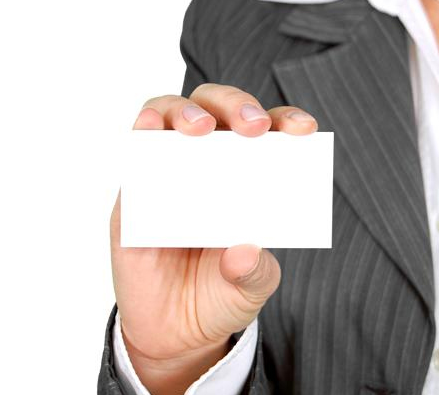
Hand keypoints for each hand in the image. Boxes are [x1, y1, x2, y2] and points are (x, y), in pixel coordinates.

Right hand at [109, 83, 317, 394]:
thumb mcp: (252, 288)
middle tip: (253, 127)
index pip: (269, 132)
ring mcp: (169, 174)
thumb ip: (255, 271)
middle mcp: (209, 165)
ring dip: (185, 112)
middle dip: (237, 105)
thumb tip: (244, 249)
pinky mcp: (134, 194)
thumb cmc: (222, 295)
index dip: (286, 121)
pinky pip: (134, 154)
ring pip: (172, 116)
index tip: (304, 129)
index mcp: (248, 177)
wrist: (176, 332)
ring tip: (200, 129)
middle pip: (219, 109)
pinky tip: (151, 132)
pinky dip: (142, 135)